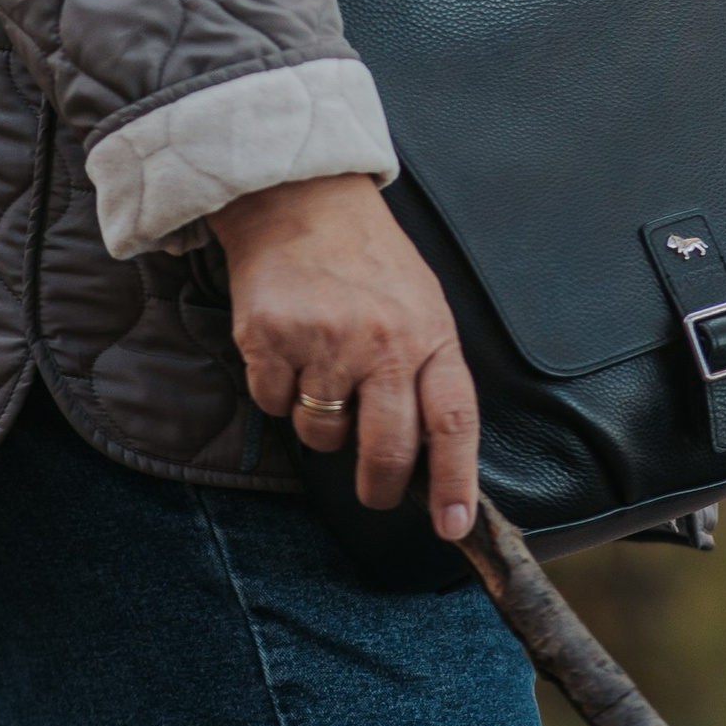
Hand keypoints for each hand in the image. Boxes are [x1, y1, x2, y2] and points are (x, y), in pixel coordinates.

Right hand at [210, 172, 479, 540]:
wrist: (301, 199)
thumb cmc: (368, 260)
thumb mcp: (422, 305)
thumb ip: (428, 372)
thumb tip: (428, 459)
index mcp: (429, 334)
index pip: (453, 422)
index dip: (455, 482)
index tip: (452, 526)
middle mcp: (381, 341)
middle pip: (386, 449)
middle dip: (379, 486)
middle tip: (374, 492)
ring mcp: (324, 341)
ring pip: (322, 434)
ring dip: (320, 421)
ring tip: (323, 368)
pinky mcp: (270, 339)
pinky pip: (273, 405)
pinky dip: (278, 391)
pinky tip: (289, 348)